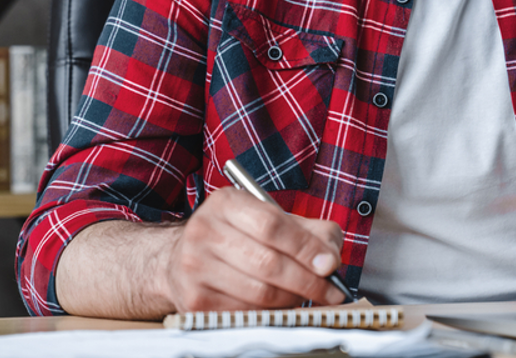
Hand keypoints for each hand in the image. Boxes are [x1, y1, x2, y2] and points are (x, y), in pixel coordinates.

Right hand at [160, 187, 345, 312]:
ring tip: (305, 296)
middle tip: (331, 292)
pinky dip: (270, 312)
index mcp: (225, 203)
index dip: (306, 247)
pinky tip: (278, 304)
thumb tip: (331, 258)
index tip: (331, 265)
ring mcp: (195, 267)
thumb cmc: (237, 237)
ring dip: (292, 299)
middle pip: (268, 263)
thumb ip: (308, 230)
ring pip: (260, 293)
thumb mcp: (268, 218)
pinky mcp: (195, 300)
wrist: (183, 257)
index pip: (272, 225)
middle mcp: (204, 230)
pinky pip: (246, 312)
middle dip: (308, 281)